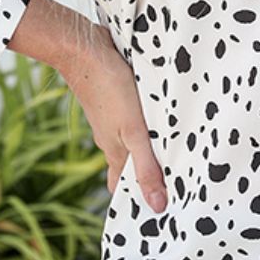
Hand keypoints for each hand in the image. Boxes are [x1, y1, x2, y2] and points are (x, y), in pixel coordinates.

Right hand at [60, 29, 168, 213]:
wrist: (84, 49)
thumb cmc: (109, 90)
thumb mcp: (135, 132)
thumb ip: (146, 167)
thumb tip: (157, 206)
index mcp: (114, 151)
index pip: (120, 186)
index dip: (135, 198)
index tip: (155, 210)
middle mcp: (111, 137)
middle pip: (128, 163)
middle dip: (147, 173)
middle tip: (175, 182)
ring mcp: (113, 117)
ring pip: (132, 139)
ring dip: (150, 147)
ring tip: (175, 150)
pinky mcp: (118, 97)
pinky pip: (133, 118)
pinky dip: (147, 124)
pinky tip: (161, 117)